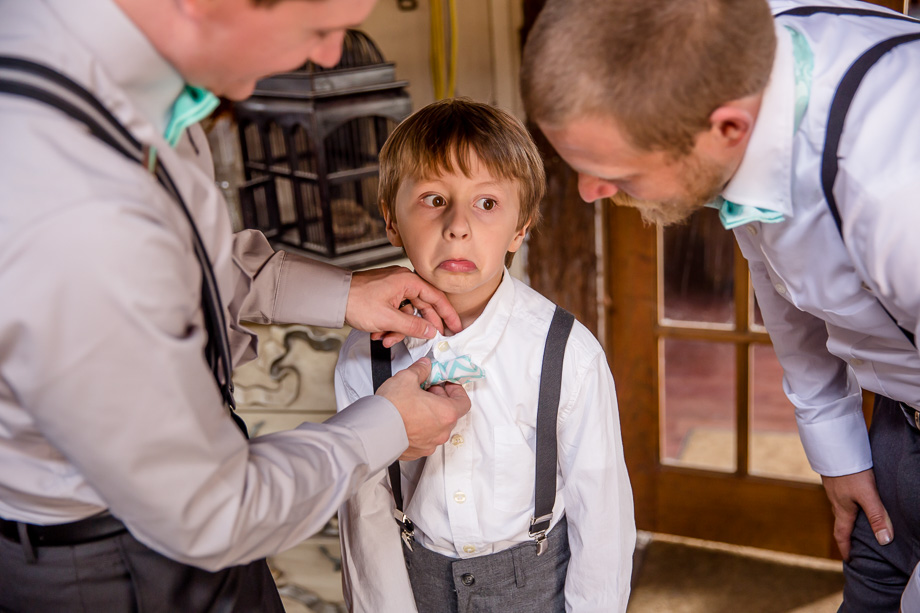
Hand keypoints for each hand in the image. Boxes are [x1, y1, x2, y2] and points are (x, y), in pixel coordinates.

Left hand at [345, 266, 461, 347]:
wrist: (333, 297)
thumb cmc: (357, 301)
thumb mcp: (389, 319)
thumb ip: (413, 327)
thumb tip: (431, 331)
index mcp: (408, 281)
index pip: (436, 298)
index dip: (448, 314)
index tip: (455, 327)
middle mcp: (403, 282)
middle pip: (422, 306)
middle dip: (419, 327)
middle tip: (430, 338)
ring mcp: (393, 288)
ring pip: (407, 313)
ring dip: (398, 330)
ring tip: (386, 339)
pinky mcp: (384, 295)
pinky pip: (395, 312)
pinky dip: (389, 325)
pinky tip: (379, 333)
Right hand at [376, 358, 470, 459]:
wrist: (373, 431)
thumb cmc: (392, 409)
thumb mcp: (407, 378)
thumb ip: (421, 369)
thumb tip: (424, 366)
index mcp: (446, 413)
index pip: (464, 401)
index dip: (456, 390)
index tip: (447, 385)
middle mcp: (442, 432)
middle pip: (450, 413)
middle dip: (440, 400)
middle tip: (427, 390)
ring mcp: (430, 444)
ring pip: (437, 426)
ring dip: (431, 415)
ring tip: (415, 404)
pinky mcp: (418, 451)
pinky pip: (425, 438)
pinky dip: (420, 428)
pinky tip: (408, 419)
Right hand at [821, 468, 892, 559]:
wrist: (833, 447)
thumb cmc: (850, 472)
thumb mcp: (867, 495)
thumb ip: (877, 516)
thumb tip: (885, 541)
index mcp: (842, 509)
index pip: (842, 534)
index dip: (846, 548)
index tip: (849, 560)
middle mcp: (836, 501)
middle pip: (841, 522)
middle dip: (847, 535)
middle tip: (854, 544)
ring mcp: (834, 489)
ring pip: (841, 508)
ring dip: (847, 518)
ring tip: (857, 522)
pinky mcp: (835, 478)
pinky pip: (841, 497)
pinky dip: (847, 504)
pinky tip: (854, 497)